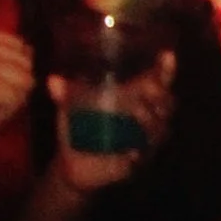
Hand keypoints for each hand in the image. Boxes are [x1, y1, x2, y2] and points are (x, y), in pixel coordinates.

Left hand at [49, 48, 177, 193]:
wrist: (72, 165)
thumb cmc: (76, 129)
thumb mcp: (69, 109)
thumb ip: (65, 95)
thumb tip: (53, 80)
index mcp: (132, 99)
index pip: (157, 82)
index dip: (165, 70)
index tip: (167, 55)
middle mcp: (144, 118)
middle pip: (166, 103)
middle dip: (161, 95)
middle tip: (149, 88)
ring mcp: (144, 140)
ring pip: (161, 129)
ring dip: (151, 121)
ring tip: (137, 115)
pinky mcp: (138, 162)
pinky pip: (146, 156)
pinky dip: (140, 152)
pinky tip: (131, 151)